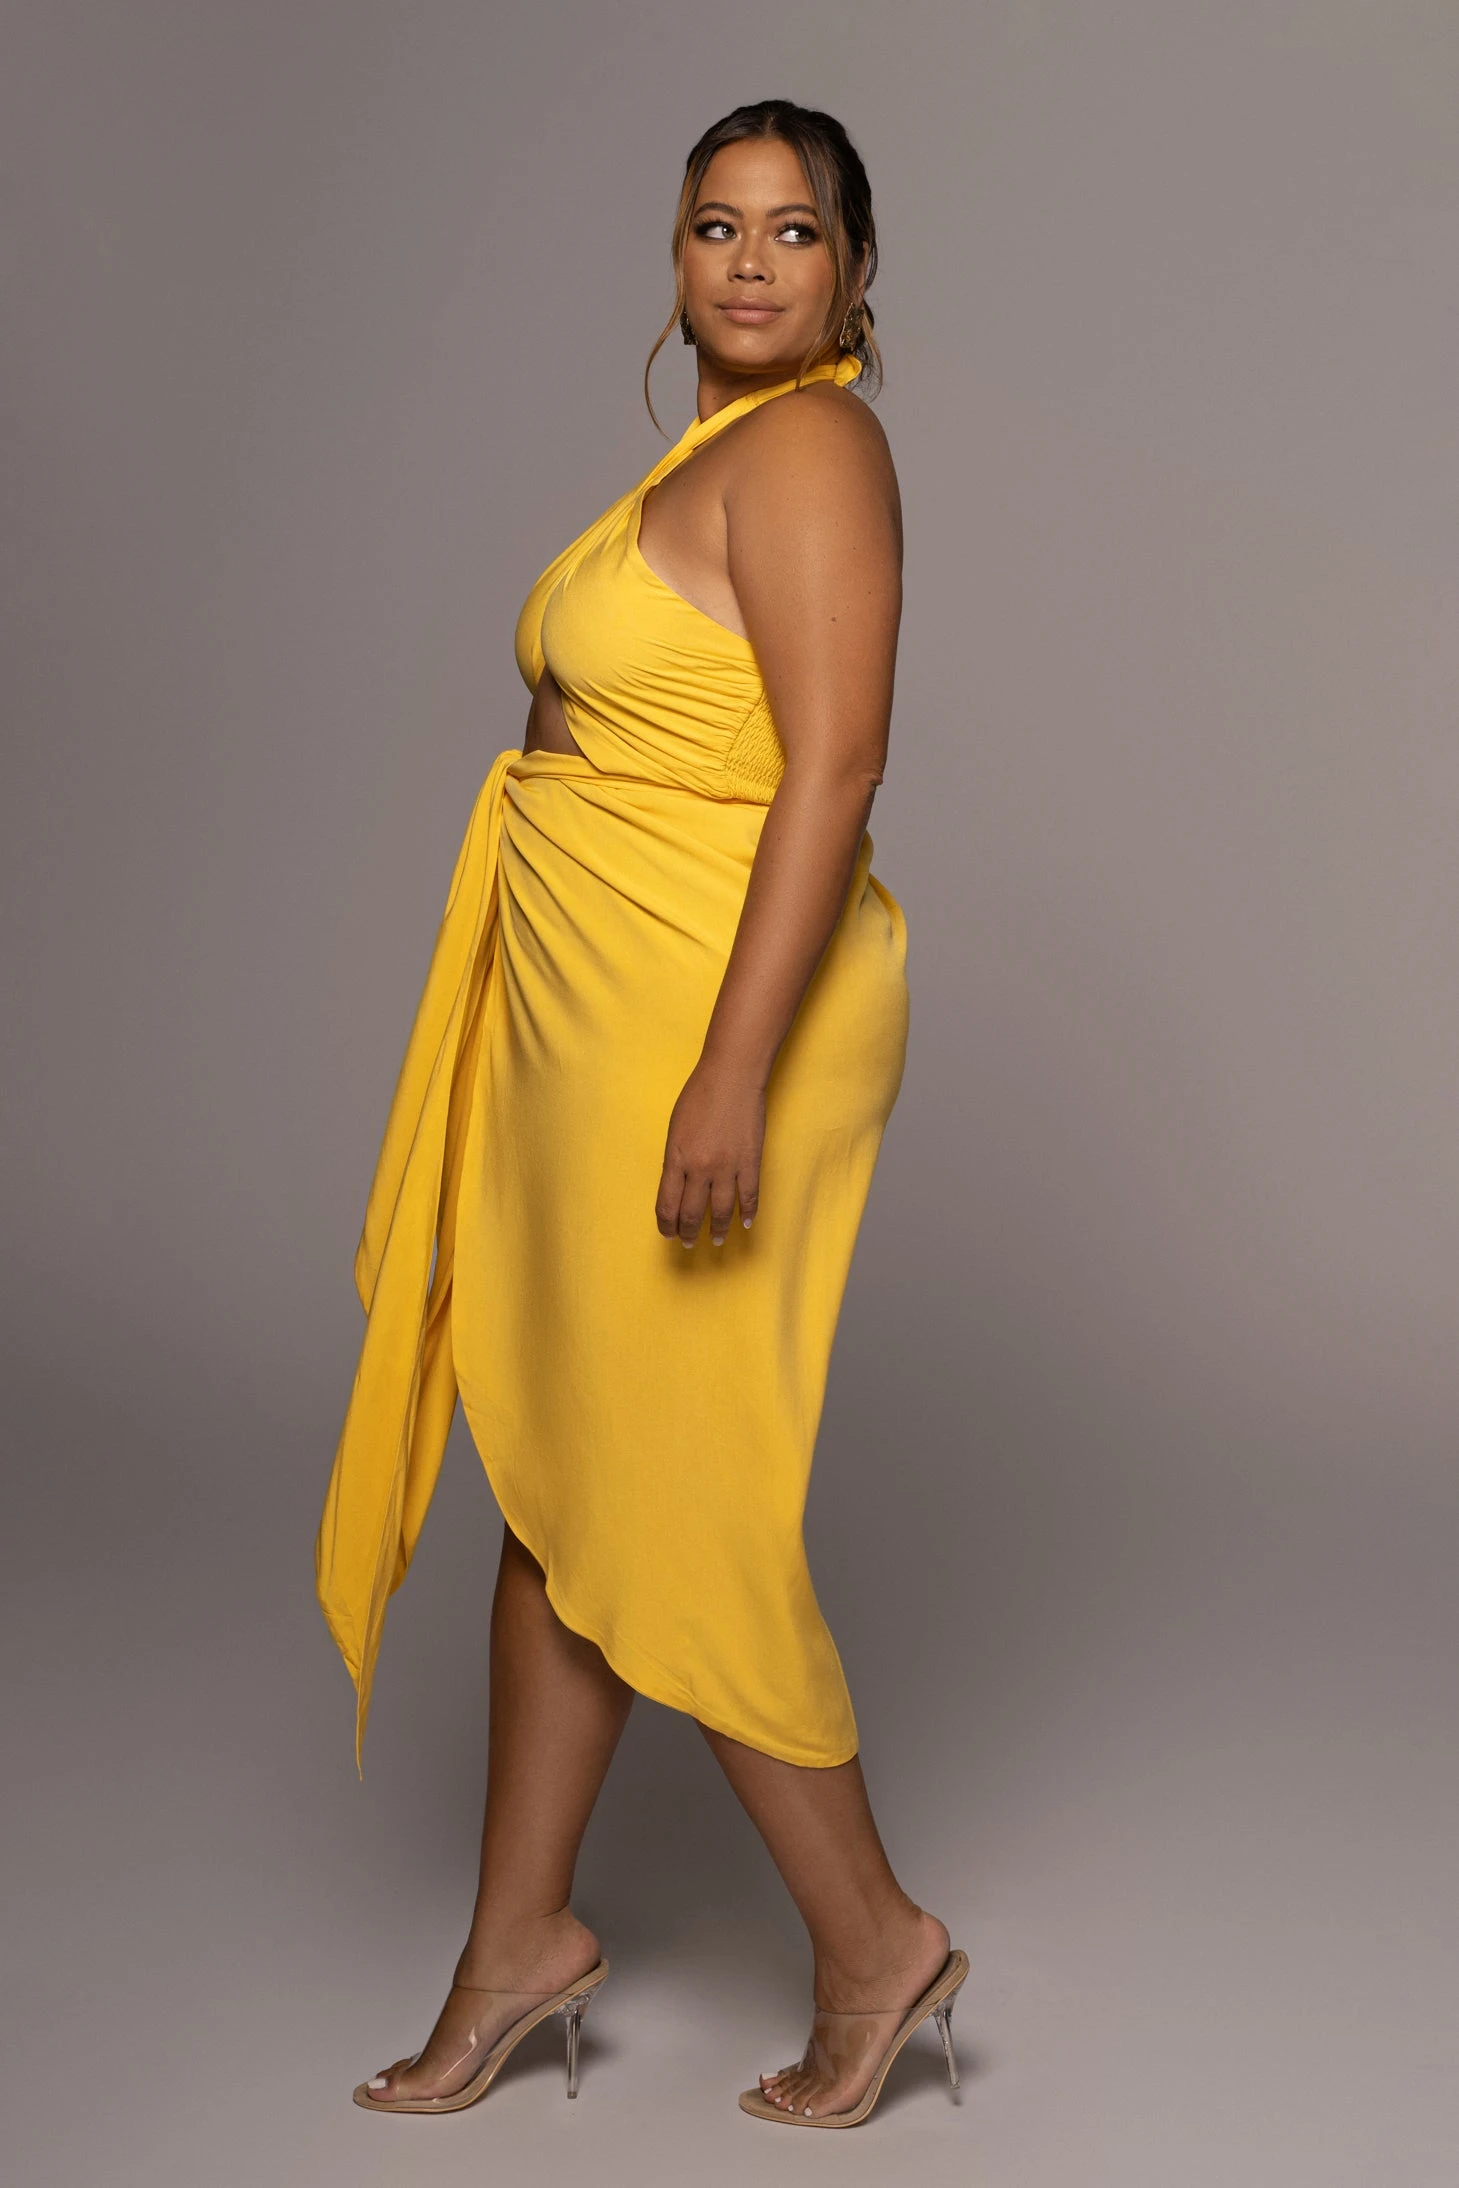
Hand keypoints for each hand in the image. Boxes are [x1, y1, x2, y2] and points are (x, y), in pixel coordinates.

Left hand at [655, 1062, 764, 1246]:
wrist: (732, 1076)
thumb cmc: (699, 1095)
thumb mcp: (675, 1129)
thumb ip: (676, 1159)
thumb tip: (679, 1184)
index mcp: (676, 1159)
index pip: (667, 1205)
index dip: (667, 1225)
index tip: (668, 1233)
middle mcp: (699, 1169)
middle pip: (691, 1213)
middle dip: (688, 1233)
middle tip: (688, 1243)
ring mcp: (727, 1167)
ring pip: (720, 1211)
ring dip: (716, 1230)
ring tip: (715, 1240)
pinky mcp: (750, 1162)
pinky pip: (749, 1197)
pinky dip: (747, 1213)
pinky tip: (745, 1224)